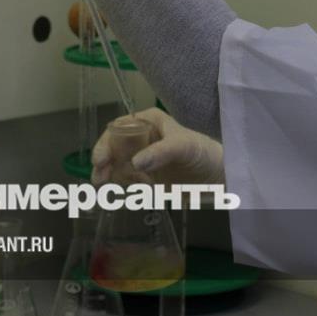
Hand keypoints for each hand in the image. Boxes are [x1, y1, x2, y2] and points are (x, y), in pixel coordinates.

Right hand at [91, 109, 224, 185]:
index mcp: (148, 122)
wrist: (217, 177)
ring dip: (107, 175)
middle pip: (113, 147)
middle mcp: (141, 138)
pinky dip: (119, 186)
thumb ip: (161, 152)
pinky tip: (118, 193)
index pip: (119, 128)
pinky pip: (126, 180)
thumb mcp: (183, 146)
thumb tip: (135, 162)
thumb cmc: (202, 152)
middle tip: (99, 178)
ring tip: (103, 187)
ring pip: (116, 164)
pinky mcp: (145, 177)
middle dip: (103, 161)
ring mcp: (142, 158)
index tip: (101, 159)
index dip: (107, 142)